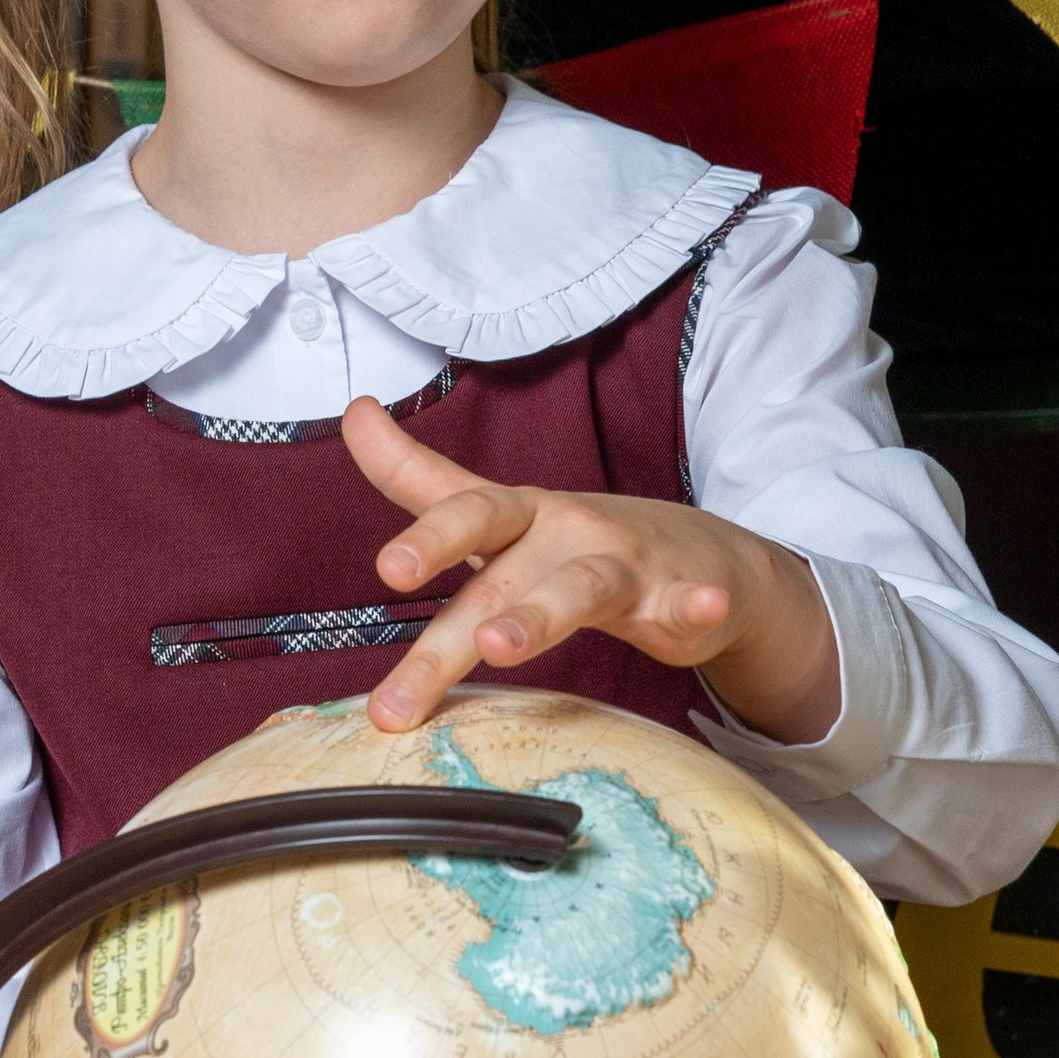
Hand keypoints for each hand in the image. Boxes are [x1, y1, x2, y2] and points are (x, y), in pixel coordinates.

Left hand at [345, 396, 841, 742]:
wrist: (705, 559)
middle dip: (452, 616)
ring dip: (540, 615)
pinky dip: (695, 605)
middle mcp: (566, 536)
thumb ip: (421, 476)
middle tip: (408, 617)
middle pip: (502, 576)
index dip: (426, 537)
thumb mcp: (501, 514)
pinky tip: (699, 607)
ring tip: (500, 644)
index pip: (465, 515)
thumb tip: (353, 413)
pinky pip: (690, 605)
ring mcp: (628, 565)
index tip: (385, 565)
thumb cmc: (580, 543)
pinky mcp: (685, 600)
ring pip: (581, 589)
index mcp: (520, 519)